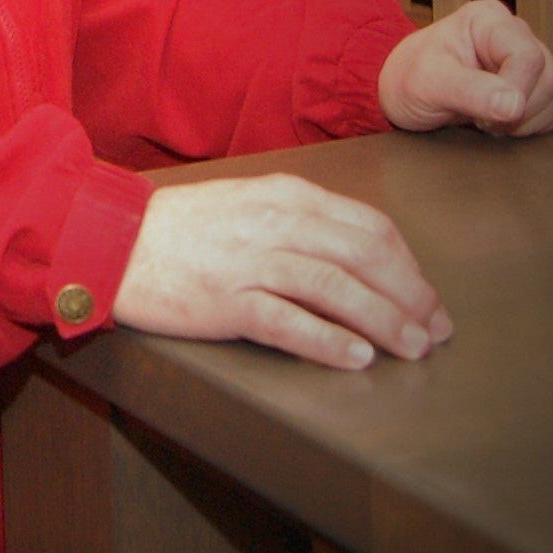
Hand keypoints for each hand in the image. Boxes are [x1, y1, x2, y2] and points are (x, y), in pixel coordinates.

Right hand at [111, 173, 451, 370]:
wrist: (117, 241)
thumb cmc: (184, 227)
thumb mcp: (250, 204)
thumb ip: (300, 221)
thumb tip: (358, 256)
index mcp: (286, 194)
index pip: (369, 226)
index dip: (408, 265)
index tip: (426, 297)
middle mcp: (275, 222)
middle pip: (364, 257)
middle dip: (410, 296)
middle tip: (434, 330)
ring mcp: (251, 261)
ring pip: (337, 288)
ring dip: (385, 321)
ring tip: (412, 348)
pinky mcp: (228, 300)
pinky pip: (290, 321)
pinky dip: (330, 341)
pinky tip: (358, 358)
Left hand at [378, 0, 552, 137]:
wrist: (402, 93)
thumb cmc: (409, 79)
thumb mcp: (427, 83)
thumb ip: (468, 91)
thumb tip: (513, 105)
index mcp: (488, 20)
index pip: (527, 56)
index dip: (514, 92)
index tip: (484, 116)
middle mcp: (514, 34)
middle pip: (548, 77)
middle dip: (517, 110)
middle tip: (479, 120)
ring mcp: (529, 60)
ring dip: (526, 121)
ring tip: (485, 120)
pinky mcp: (536, 86)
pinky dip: (536, 126)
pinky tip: (503, 124)